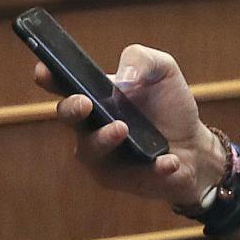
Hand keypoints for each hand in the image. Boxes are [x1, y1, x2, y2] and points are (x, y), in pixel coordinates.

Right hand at [37, 44, 219, 209]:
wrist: (196, 147)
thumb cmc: (170, 107)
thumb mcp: (163, 70)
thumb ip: (141, 59)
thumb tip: (124, 78)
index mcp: (94, 95)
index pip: (63, 84)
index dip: (49, 77)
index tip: (43, 70)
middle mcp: (90, 126)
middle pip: (67, 117)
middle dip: (71, 109)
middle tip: (84, 103)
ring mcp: (102, 156)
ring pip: (90, 151)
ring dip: (103, 139)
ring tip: (122, 128)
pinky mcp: (121, 180)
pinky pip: (130, 175)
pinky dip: (151, 168)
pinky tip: (167, 161)